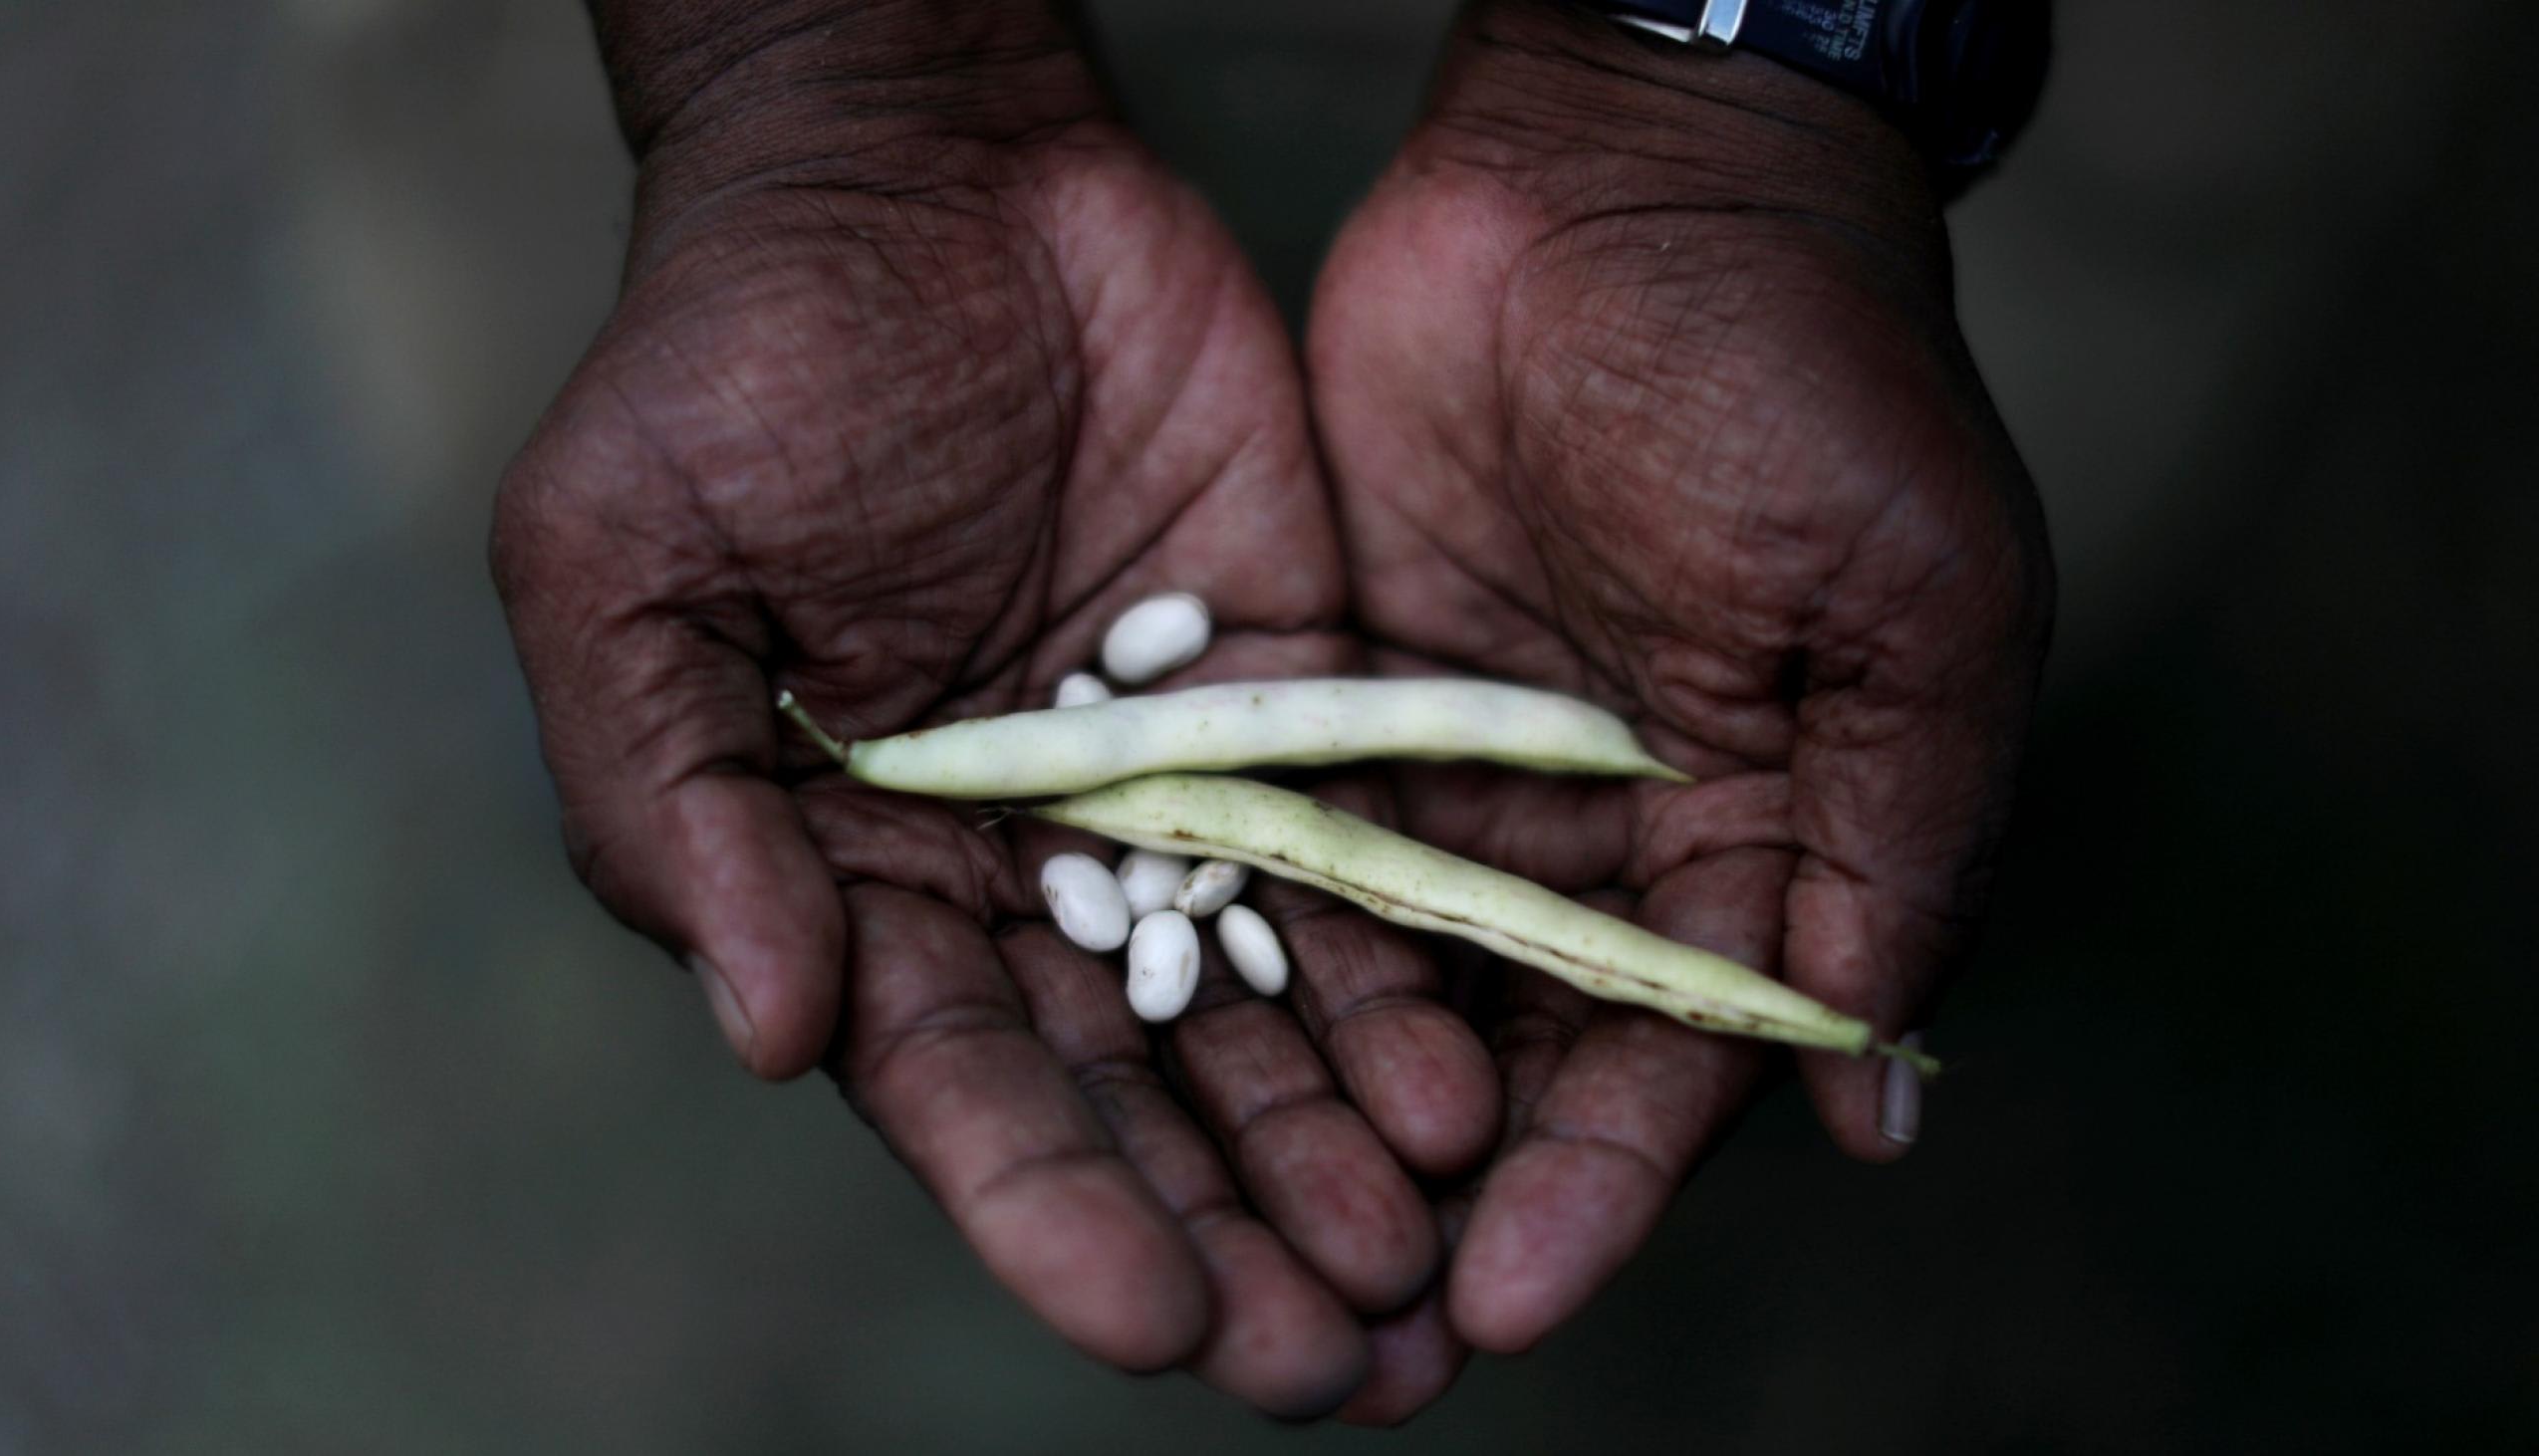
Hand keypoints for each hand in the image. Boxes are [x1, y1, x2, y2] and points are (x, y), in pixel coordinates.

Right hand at [493, 6, 1496, 1416]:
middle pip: (1141, 1094)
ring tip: (1430, 1276)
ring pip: (1269, 1009)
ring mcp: (1169, 789)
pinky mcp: (1292, 696)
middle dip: (1233, 1234)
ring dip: (1345, 1150)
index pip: (961, 1087)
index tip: (1153, 1323)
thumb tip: (779, 1037)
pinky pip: (1367, 852)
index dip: (1053, 1213)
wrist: (919, 174)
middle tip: (1334, 1367)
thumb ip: (673, 810)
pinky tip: (1478, 1080)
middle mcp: (1022, 867)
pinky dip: (1417, 969)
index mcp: (857, 874)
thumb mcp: (623, 575)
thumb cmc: (727, 366)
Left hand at [1307, 1, 2054, 1351]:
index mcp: (1761, 843)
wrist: (1623, 170)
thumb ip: (1891, 858)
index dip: (1597, 1185)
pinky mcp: (1330, 692)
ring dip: (1315, 1120)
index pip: (1669, 1060)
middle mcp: (1601, 839)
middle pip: (1511, 1060)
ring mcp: (1455, 771)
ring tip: (1231, 1251)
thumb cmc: (1811, 373)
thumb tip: (1870, 1115)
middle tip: (1342, 1344)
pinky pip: (1274, 846)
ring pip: (1378, 984)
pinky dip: (1229, 952)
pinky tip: (1157, 1055)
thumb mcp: (1907, 615)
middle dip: (1436, 1202)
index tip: (1510, 1293)